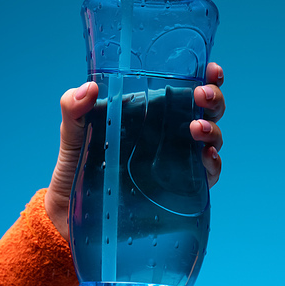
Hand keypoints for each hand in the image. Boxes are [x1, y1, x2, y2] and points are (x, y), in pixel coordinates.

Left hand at [45, 62, 225, 239]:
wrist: (71, 215)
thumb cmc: (75, 167)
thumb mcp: (72, 134)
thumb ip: (74, 109)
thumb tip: (89, 89)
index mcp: (149, 112)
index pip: (185, 87)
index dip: (205, 77)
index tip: (210, 70)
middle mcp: (169, 134)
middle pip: (207, 110)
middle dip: (213, 98)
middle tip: (201, 95)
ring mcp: (177, 161)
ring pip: (211, 139)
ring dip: (213, 130)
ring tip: (197, 129)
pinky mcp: (180, 190)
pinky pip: (207, 175)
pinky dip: (213, 164)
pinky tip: (206, 157)